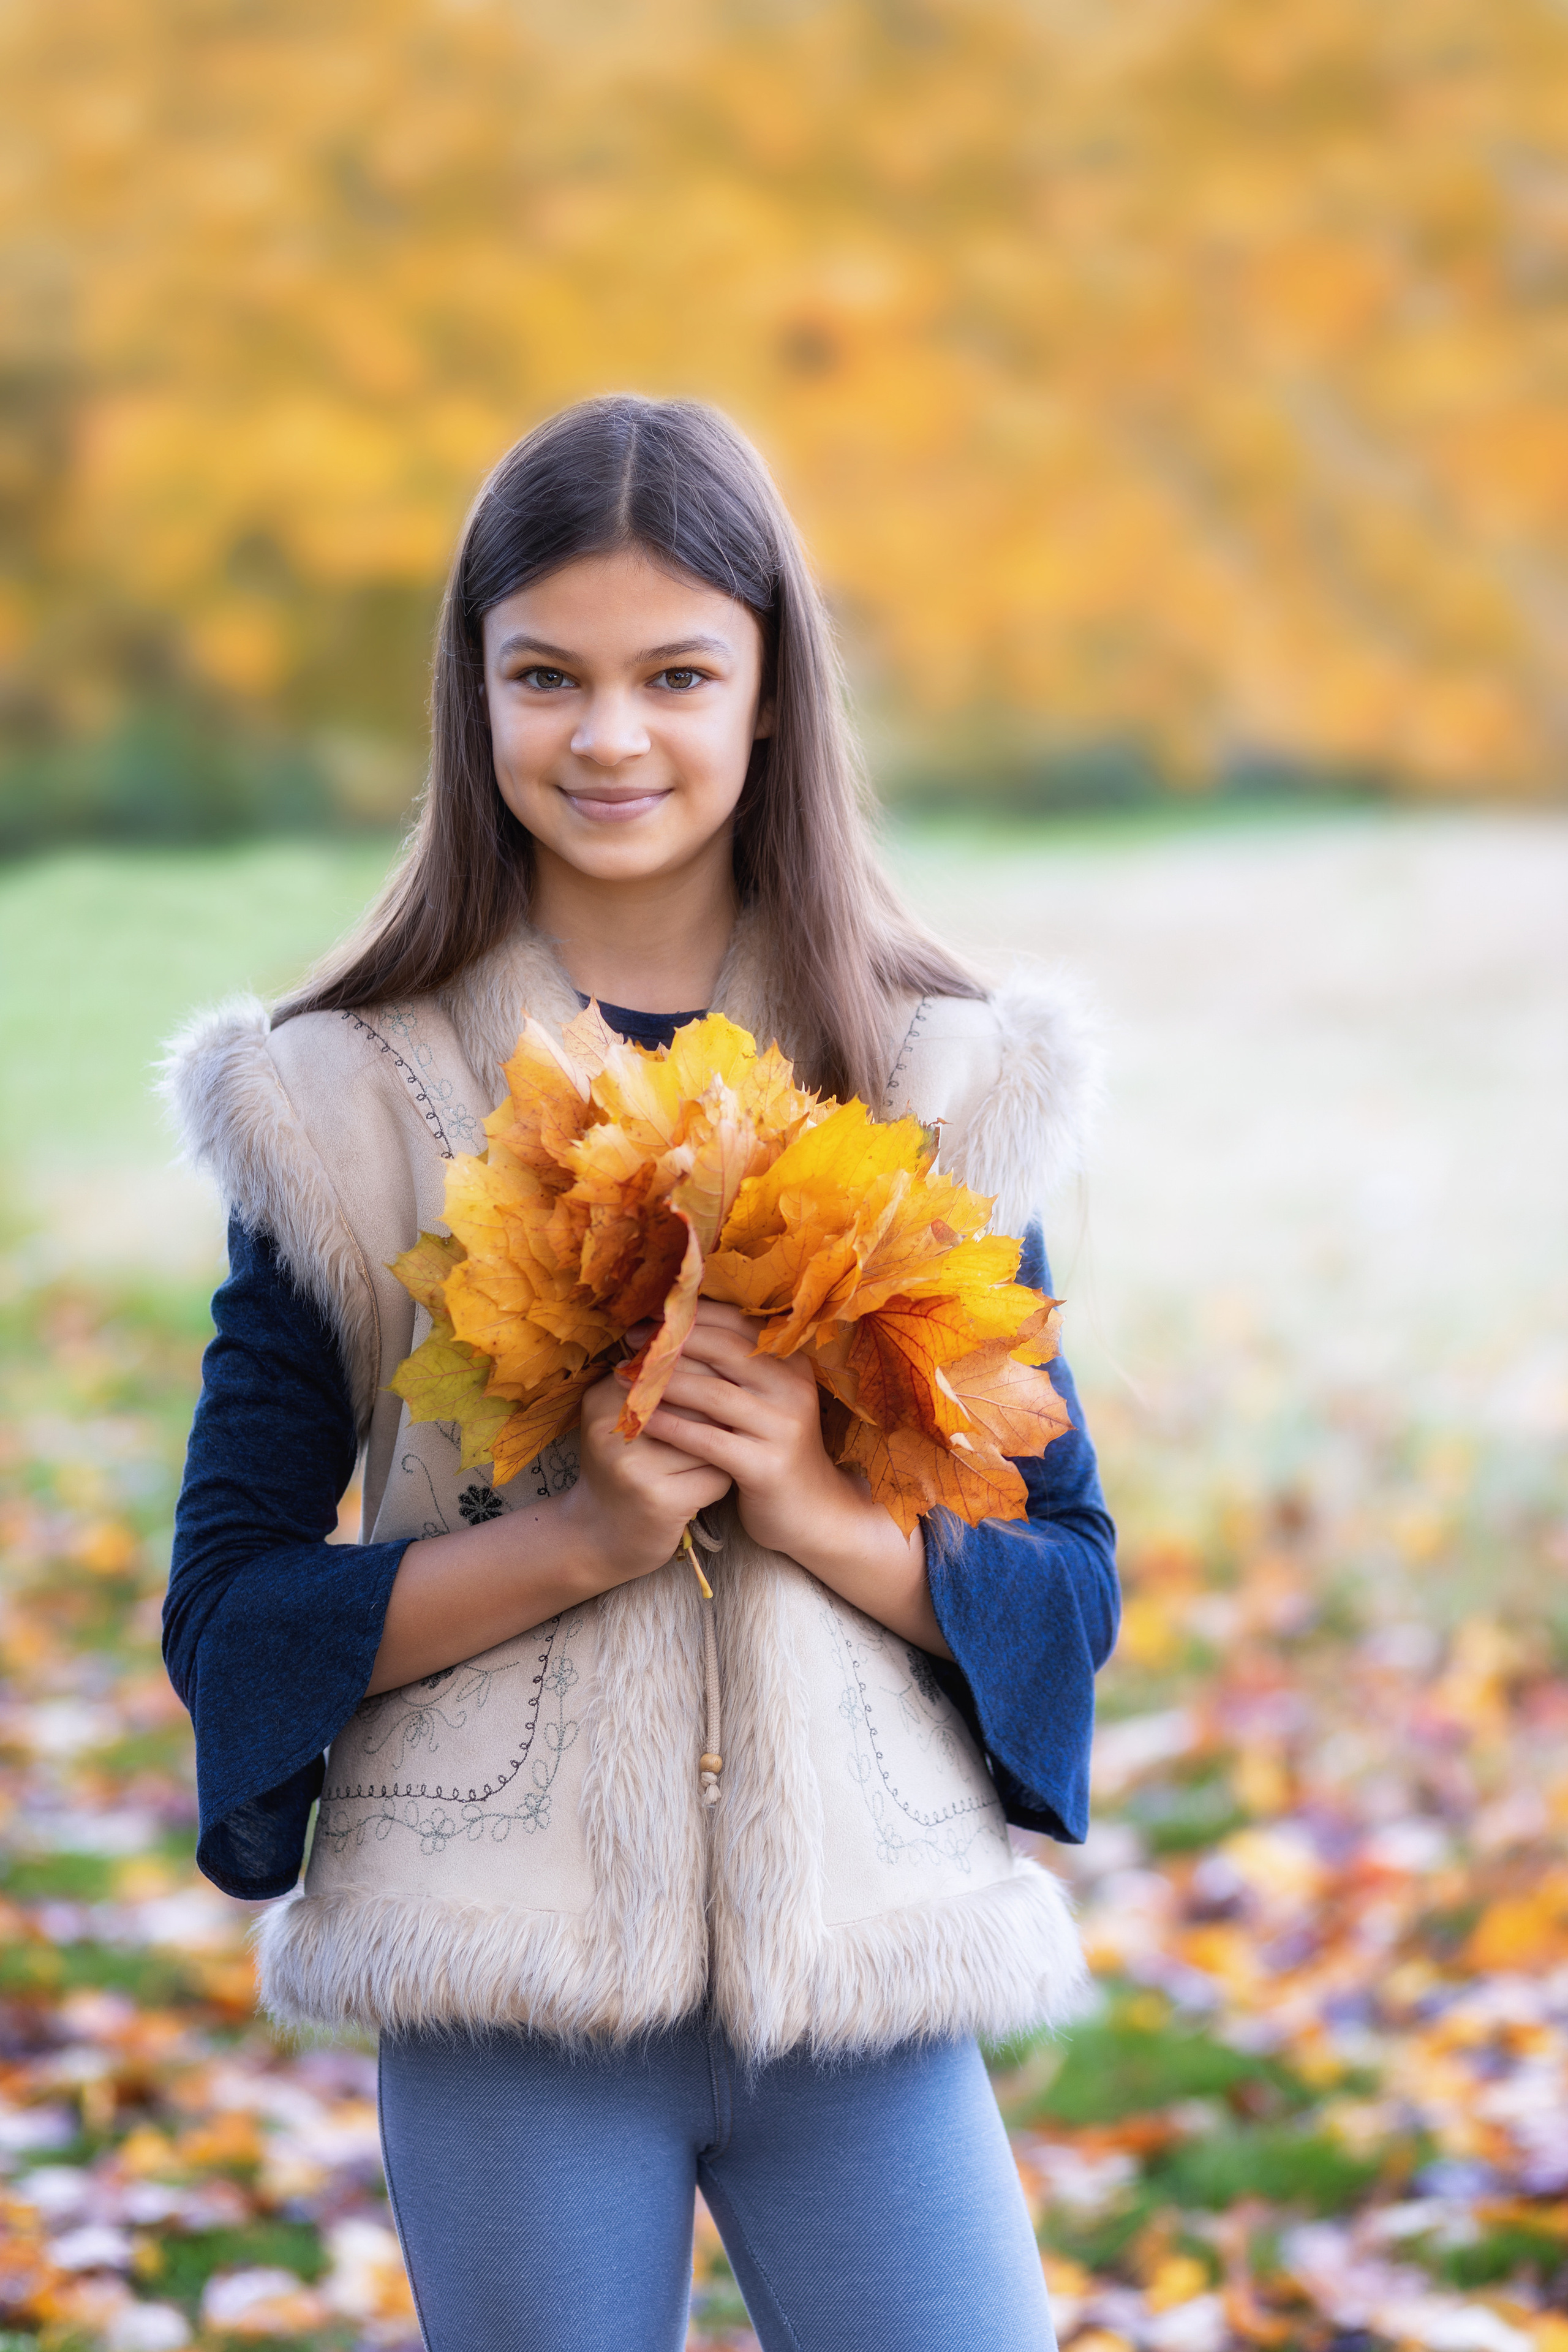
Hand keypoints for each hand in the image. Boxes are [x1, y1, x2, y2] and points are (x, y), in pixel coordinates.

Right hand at [560, 1359, 733, 1587]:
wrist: (595, 1539)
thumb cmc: (618, 1469)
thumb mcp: (618, 1419)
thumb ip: (652, 1384)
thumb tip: (714, 1346)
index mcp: (603, 1398)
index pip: (672, 1367)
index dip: (708, 1369)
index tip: (728, 1379)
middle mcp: (613, 1430)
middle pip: (695, 1399)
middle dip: (722, 1407)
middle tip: (739, 1413)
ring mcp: (636, 1468)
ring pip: (711, 1438)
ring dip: (726, 1444)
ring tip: (726, 1449)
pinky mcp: (662, 1502)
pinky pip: (716, 1476)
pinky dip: (722, 1479)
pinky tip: (714, 1482)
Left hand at [642, 1301, 950, 1655]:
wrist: (813, 1512)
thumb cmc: (773, 1449)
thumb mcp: (762, 1400)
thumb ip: (733, 1367)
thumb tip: (676, 1330)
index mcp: (790, 1363)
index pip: (736, 1323)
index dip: (690, 1316)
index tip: (649, 1318)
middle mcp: (792, 1387)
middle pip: (723, 1349)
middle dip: (672, 1343)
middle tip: (631, 1343)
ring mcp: (783, 1426)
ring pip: (712, 1393)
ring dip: (663, 1383)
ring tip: (626, 1379)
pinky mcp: (767, 1465)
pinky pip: (707, 1440)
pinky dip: (670, 1427)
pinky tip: (640, 1422)